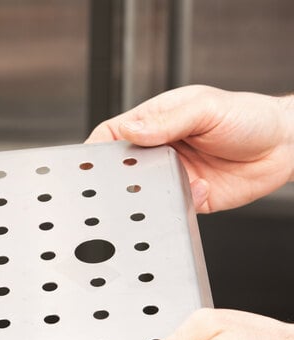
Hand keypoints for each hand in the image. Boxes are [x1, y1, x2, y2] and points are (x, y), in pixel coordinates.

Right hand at [87, 85, 293, 213]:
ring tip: (171, 185)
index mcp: (154, 123)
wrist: (284, 147)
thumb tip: (132, 130)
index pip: (113, 137)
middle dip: (120, 179)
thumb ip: (167, 121)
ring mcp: (170, 176)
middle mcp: (158, 152)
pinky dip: (178, 205)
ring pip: (142, 194)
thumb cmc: (248, 117)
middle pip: (121, 169)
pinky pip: (169, 209)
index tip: (88, 165)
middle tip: (131, 180)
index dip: (96, 152)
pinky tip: (199, 190)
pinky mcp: (186, 199)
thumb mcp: (206, 108)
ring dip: (152, 195)